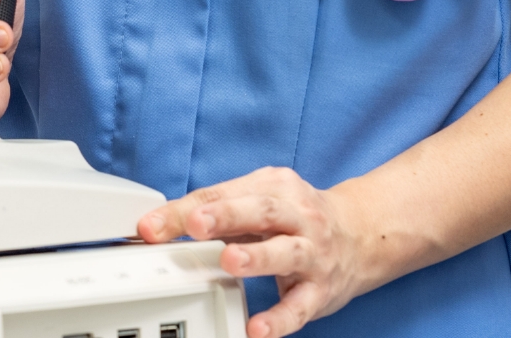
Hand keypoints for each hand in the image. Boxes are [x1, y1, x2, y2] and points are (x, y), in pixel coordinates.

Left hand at [138, 167, 366, 337]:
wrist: (358, 236)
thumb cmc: (294, 217)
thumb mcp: (258, 201)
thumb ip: (215, 211)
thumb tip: (162, 225)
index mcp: (274, 186)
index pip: (224, 193)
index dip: (187, 209)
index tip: (152, 226)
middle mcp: (296, 215)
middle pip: (259, 210)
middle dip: (225, 215)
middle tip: (194, 224)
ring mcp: (312, 252)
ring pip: (286, 252)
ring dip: (257, 258)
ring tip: (229, 262)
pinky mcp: (321, 290)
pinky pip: (300, 307)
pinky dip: (279, 319)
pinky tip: (257, 329)